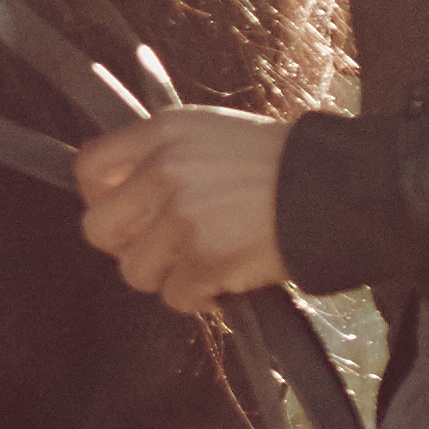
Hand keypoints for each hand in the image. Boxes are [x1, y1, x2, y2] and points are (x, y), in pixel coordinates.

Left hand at [73, 107, 291, 309]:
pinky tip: (223, 278)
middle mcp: (166, 169)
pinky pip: (175, 296)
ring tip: (203, 261)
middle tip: (160, 250)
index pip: (91, 167)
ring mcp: (185, 215)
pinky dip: (198, 297)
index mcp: (163, 132)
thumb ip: (162, 155)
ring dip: (168, 275)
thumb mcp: (212, 133)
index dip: (98, 199)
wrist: (338, 186)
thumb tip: (119, 192)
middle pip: (99, 228)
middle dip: (126, 247)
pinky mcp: (208, 257)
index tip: (123, 215)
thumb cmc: (280, 164)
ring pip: (135, 270)